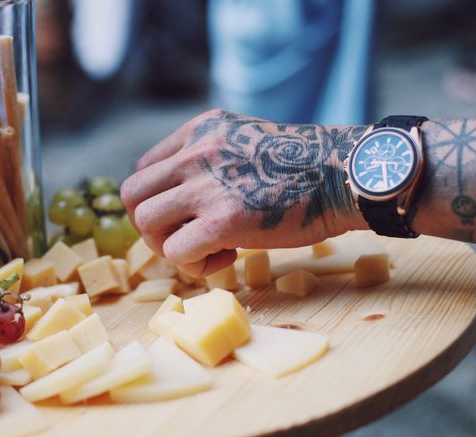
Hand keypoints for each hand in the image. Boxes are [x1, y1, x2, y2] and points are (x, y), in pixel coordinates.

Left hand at [121, 109, 366, 276]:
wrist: (342, 176)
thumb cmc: (301, 167)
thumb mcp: (245, 142)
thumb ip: (210, 159)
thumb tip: (182, 198)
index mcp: (200, 131)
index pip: (143, 170)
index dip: (158, 202)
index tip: (185, 216)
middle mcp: (196, 152)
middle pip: (133, 196)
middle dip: (153, 226)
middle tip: (186, 237)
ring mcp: (206, 185)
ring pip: (146, 224)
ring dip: (169, 246)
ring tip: (206, 249)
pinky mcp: (222, 220)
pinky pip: (177, 252)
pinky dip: (194, 265)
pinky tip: (225, 258)